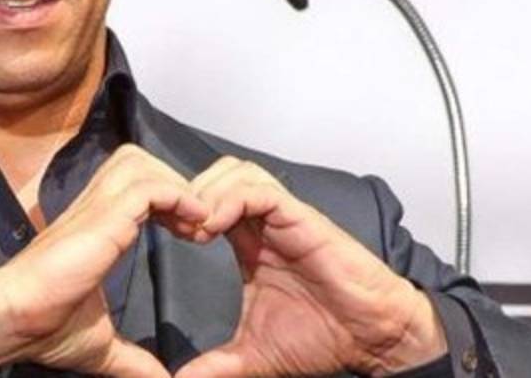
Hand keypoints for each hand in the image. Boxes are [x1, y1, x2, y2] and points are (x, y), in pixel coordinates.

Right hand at [0, 144, 209, 376]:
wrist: (10, 319)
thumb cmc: (42, 326)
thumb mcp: (99, 345)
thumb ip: (132, 360)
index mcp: (93, 227)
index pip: (133, 184)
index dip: (168, 198)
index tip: (191, 231)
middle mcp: (93, 208)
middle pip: (138, 160)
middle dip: (173, 181)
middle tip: (196, 222)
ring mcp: (95, 208)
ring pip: (142, 163)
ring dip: (177, 185)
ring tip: (196, 222)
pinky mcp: (101, 217)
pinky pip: (148, 187)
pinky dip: (178, 197)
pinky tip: (193, 224)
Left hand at [177, 158, 447, 377]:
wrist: (372, 337)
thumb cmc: (323, 337)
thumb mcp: (253, 354)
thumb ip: (216, 365)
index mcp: (249, 242)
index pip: (205, 202)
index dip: (178, 210)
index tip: (158, 234)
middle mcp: (265, 222)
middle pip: (215, 175)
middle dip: (187, 194)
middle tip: (170, 227)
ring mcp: (283, 217)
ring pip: (235, 172)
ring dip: (206, 193)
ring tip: (192, 231)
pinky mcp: (301, 217)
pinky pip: (259, 190)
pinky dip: (229, 199)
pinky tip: (211, 230)